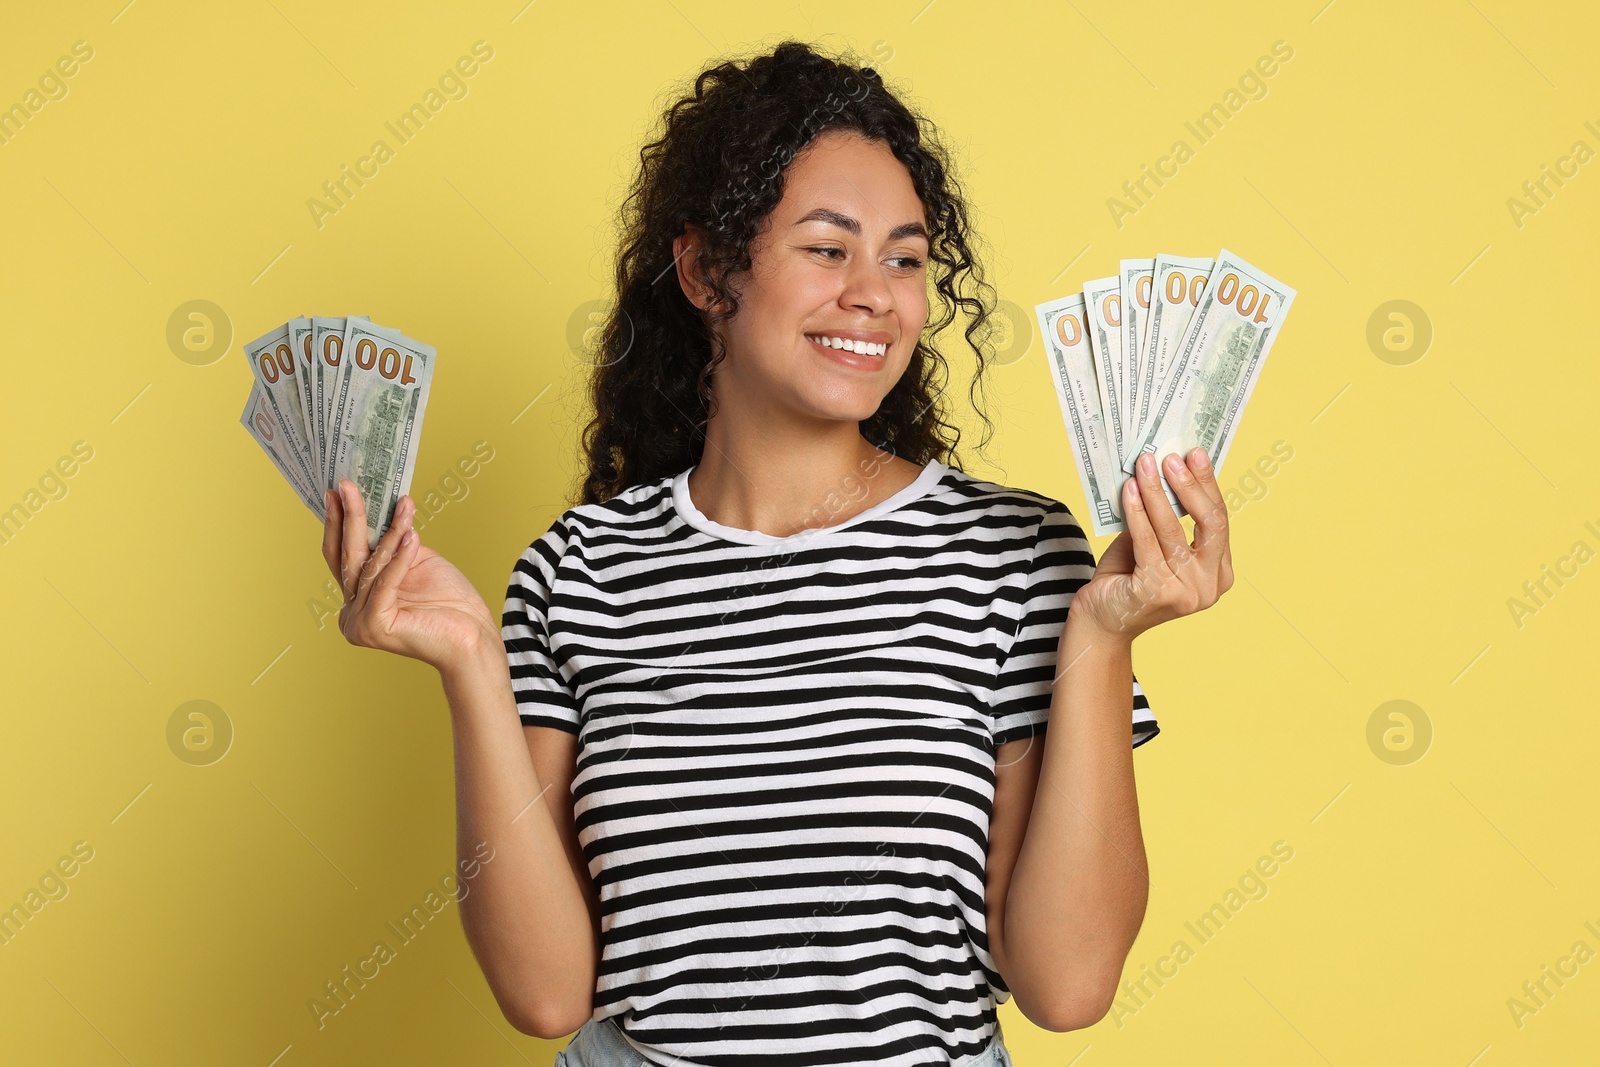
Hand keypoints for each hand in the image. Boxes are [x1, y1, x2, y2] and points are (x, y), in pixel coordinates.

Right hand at [321, 480, 498, 671]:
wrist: (473, 636)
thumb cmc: (448, 601)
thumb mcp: (414, 560)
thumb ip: (390, 543)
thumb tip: (375, 508)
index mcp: (356, 599)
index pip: (342, 555)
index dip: (338, 522)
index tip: (339, 490)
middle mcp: (350, 613)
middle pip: (347, 557)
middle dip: (349, 518)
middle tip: (347, 486)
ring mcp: (358, 622)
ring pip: (370, 565)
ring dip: (389, 532)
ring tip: (404, 505)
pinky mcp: (373, 626)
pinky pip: (385, 582)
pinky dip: (400, 557)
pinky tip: (411, 534)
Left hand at [1068, 447, 1233, 642]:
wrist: (1101, 619)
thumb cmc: (1128, 577)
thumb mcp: (1154, 543)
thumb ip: (1166, 517)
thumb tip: (1165, 468)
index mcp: (1219, 572)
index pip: (1219, 520)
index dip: (1207, 485)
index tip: (1195, 453)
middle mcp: (1210, 585)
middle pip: (1210, 523)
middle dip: (1189, 485)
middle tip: (1171, 457)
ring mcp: (1187, 592)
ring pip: (1173, 529)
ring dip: (1157, 492)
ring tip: (1144, 465)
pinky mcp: (1158, 593)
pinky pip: (1147, 541)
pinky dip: (1137, 511)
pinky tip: (1130, 490)